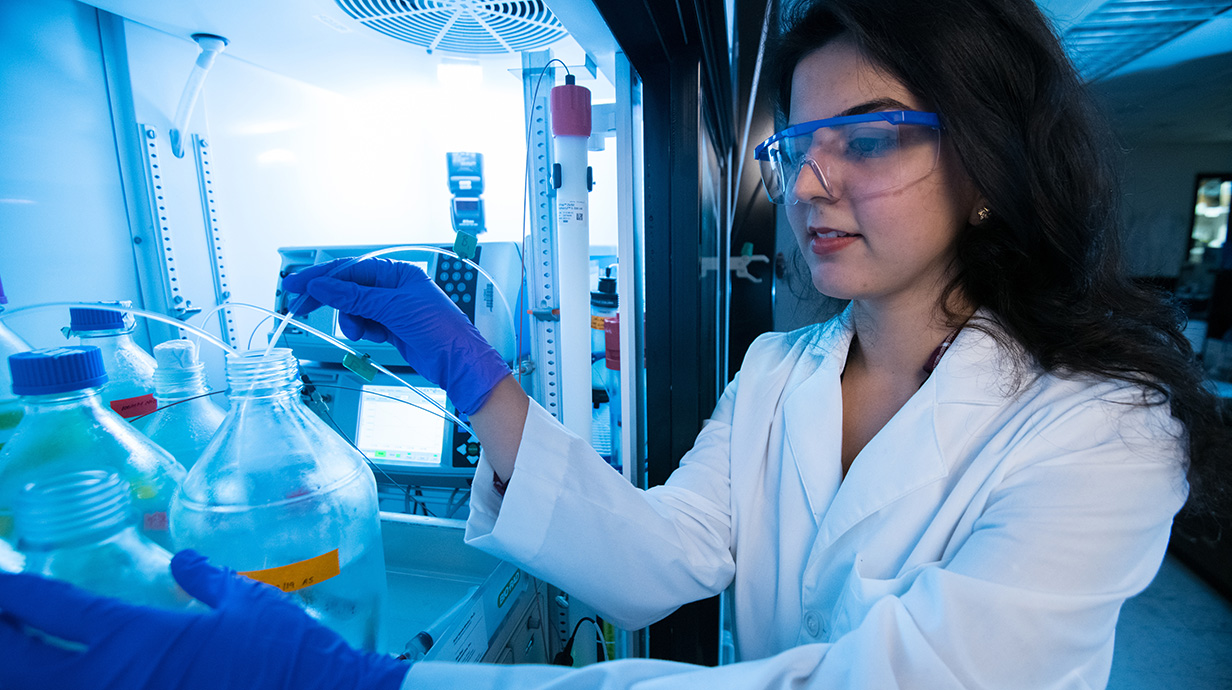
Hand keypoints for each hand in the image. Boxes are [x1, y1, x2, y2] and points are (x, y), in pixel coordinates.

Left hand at [0, 550, 408, 689]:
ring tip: (19, 657)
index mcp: (138, 638)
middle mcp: (112, 682)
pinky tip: (65, 684)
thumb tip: (184, 562)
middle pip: (19, 665)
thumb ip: (206, 579)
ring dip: (24, 674)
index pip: (52, 610)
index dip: (12, 594)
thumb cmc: (288, 657)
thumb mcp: (248, 603)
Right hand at [282, 258, 510, 414]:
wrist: (458, 362)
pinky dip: (364, 330)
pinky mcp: (392, 327)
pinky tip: (373, 337)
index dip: (321, 277)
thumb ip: (354, 296)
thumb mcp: (393, 308)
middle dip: (329, 299)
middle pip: (349, 287)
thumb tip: (322, 285)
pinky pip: (366, 324)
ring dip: (351, 320)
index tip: (297, 285)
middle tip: (301, 307)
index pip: (350, 269)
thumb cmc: (439, 329)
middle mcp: (394, 287)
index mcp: (397, 272)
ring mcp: (393, 308)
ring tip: (360, 332)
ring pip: (355, 309)